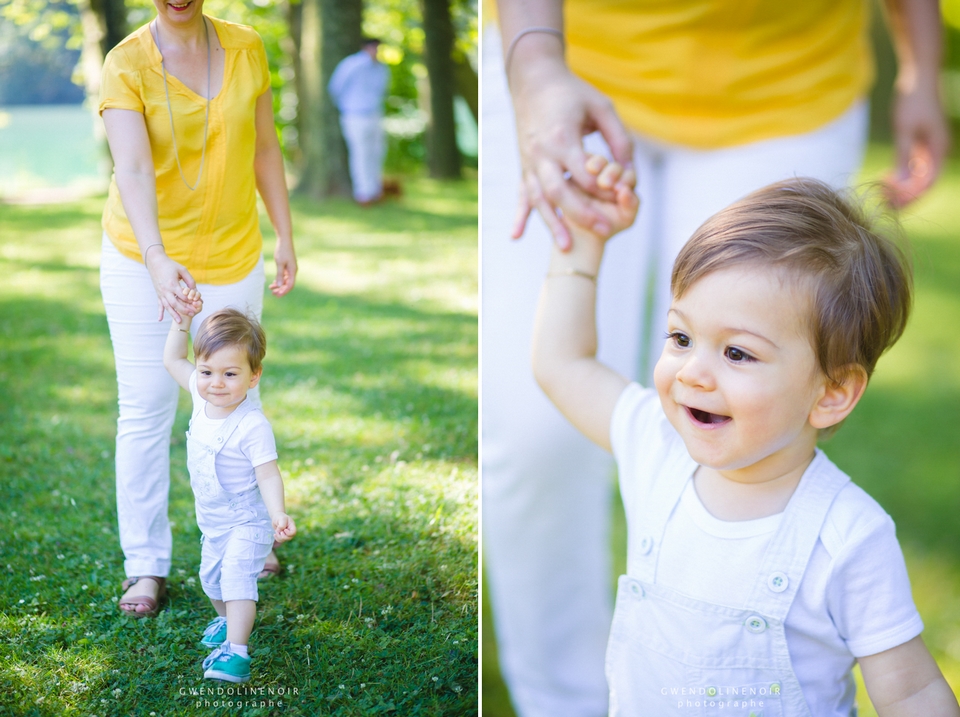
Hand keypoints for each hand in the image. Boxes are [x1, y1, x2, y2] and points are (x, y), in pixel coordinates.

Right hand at [145, 249, 198, 322]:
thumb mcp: (182, 270)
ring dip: (173, 314)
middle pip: (175, 304)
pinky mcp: (158, 293)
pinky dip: (159, 312)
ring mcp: (160, 293)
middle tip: (193, 314)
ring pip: (167, 306)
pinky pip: (159, 304)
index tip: (197, 303)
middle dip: (184, 310)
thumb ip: (190, 280)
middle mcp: (165, 290)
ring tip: (180, 321)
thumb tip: (196, 291)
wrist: (155, 262)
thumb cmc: (170, 265)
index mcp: (172, 284)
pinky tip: (160, 319)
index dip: (190, 301)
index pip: (183, 296)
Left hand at [269, 238, 296, 296]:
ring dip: (279, 285)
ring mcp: (290, 268)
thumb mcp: (279, 263)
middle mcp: (293, 271)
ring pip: (286, 280)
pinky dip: (279, 280)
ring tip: (271, 288)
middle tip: (273, 294)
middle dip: (281, 289)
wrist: (285, 240)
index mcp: (293, 271)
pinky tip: (274, 282)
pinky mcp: (288, 265)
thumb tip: (279, 286)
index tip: (277, 295)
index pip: (290, 285)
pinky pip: (284, 276)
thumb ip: (279, 275)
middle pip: (288, 284)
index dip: (284, 291)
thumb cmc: (282, 251)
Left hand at [272, 513, 296, 542]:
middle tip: (278, 531)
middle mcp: (290, 531)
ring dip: (279, 537)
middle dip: (283, 536)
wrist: (276, 517)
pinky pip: (280, 540)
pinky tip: (274, 534)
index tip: (284, 529)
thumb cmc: (280, 516)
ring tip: (276, 531)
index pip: (293, 532)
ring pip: (284, 540)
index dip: (289, 533)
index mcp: (292, 526)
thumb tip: (280, 531)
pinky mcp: (282, 535)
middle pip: (289, 538)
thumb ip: (282, 525)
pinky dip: (277, 538)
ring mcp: (286, 534)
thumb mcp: (282, 519)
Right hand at [510, 57, 633, 249]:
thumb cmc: (572, 92)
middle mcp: (541, 152)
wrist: (533, 80)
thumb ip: (619, 138)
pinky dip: (519, 216)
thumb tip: (631, 171)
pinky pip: (521, 194)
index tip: (620, 197)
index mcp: (561, 136)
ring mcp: (529, 161)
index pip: (583, 172)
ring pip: (538, 199)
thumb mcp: (602, 107)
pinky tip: (515, 236)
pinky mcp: (524, 165)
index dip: (602, 187)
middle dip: (580, 214)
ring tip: (566, 247)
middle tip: (603, 230)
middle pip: (558, 191)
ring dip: (552, 224)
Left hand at [884, 84, 948, 207]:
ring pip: (918, 175)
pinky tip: (885, 178)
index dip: (911, 197)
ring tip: (881, 193)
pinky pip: (914, 165)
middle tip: (883, 203)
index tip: (892, 205)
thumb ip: (903, 155)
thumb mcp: (904, 129)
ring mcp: (931, 147)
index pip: (928, 184)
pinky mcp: (922, 142)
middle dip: (905, 195)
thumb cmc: (912, 100)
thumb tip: (902, 182)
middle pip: (923, 183)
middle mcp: (938, 151)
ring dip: (902, 186)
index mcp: (939, 149)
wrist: (919, 76)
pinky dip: (902, 174)